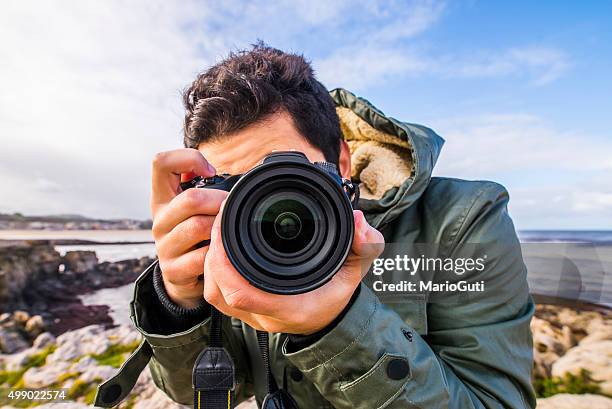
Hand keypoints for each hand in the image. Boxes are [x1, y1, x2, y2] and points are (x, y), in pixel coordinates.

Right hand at [150, 148, 227, 308]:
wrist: (182, 277)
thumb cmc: (195, 235)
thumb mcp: (194, 209)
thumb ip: (205, 187)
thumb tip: (231, 175)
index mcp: (163, 198)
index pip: (161, 163)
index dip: (188, 159)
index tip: (210, 172)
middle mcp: (159, 220)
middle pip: (190, 199)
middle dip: (219, 201)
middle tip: (231, 207)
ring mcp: (164, 246)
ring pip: (198, 227)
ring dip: (220, 228)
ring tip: (228, 230)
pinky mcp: (173, 270)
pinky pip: (202, 257)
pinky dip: (217, 254)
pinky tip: (222, 253)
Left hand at [204, 203, 384, 334]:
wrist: (332, 318)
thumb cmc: (338, 294)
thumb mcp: (358, 268)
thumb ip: (365, 245)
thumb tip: (358, 222)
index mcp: (290, 306)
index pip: (242, 293)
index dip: (225, 260)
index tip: (226, 225)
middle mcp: (266, 316)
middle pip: (220, 291)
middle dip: (213, 253)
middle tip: (220, 219)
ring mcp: (253, 316)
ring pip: (215, 293)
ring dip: (211, 262)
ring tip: (218, 231)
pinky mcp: (246, 311)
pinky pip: (219, 294)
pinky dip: (214, 270)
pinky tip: (220, 248)